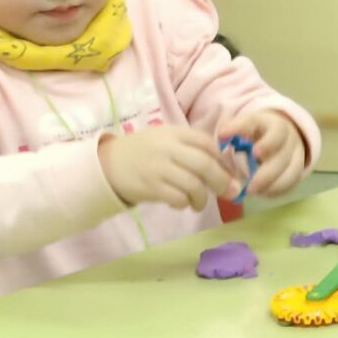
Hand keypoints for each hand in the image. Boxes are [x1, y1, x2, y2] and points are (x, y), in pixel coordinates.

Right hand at [99, 124, 232, 212]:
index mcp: (174, 133)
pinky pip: (178, 198)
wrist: (107, 164)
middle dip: (222, 181)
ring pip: (193, 185)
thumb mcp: (164, 139)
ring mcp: (159, 167)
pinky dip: (184, 204)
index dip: (222, 159)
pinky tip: (180, 204)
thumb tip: (223, 166)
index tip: (230, 172)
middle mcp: (168, 148)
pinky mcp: (151, 186)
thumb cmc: (142, 152)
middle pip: (205, 165)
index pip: (206, 142)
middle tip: (230, 192)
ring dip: (202, 198)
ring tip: (198, 202)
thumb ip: (190, 147)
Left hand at [216, 104, 307, 198]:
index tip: (254, 153)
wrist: (277, 134)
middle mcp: (290, 141)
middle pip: (283, 159)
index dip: (267, 144)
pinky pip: (291, 183)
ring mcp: (297, 156)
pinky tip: (262, 193)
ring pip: (291, 173)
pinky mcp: (297, 170)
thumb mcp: (246, 123)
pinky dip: (277, 190)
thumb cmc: (256, 130)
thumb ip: (234, 129)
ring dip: (273, 186)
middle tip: (250, 187)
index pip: (276, 134)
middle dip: (266, 175)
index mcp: (277, 126)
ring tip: (253, 192)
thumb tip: (223, 135)